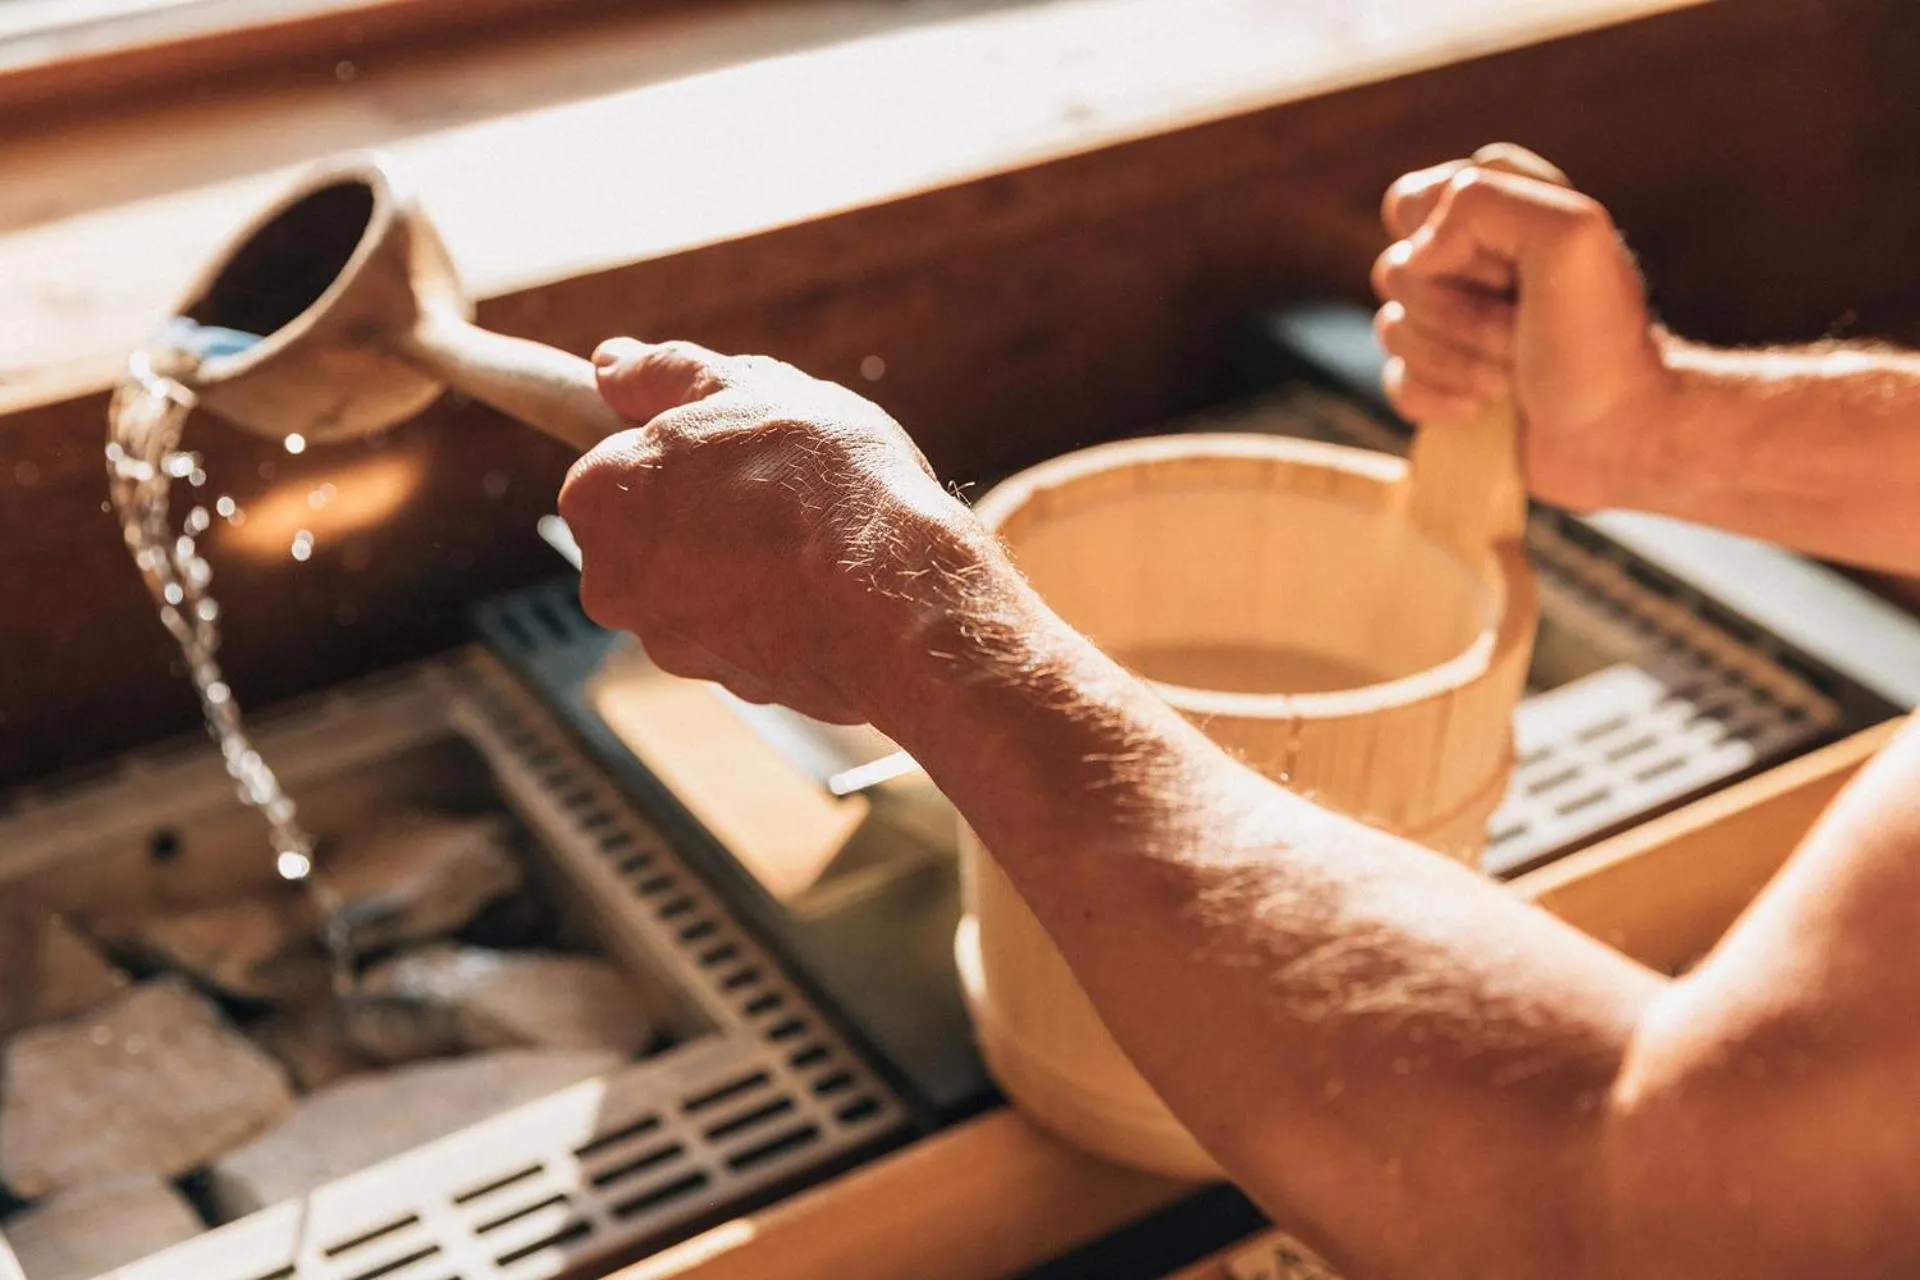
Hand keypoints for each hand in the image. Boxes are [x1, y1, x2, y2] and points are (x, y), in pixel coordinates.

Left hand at [558, 339, 996, 724]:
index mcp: (598, 495)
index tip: (728, 447)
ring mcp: (668, 640)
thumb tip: (608, 363)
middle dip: (705, 509)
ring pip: (700, 584)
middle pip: (653, 530)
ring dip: (744, 562)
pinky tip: (827, 587)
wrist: (894, 596)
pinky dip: (777, 610)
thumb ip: (666, 374)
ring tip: (815, 535)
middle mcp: (612, 579)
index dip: (680, 449)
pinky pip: (745, 631)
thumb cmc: (821, 480)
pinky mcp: (729, 683)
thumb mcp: (749, 388)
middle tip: (780, 483)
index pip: (614, 463)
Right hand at [1371, 145, 1675, 511]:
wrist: (1618, 432)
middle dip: (1459, 312)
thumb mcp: (1569, 234)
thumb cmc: (1602, 336)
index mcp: (1497, 207)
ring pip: (1391, 331)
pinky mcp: (1438, 381)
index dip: (1444, 242)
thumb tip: (1416, 256)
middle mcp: (1467, 260)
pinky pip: (1396, 384)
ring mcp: (1448, 324)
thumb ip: (1481, 203)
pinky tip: (1487, 407)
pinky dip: (1441, 401)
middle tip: (1521, 330)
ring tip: (1515, 372)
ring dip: (1458, 361)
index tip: (1507, 269)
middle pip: (1395, 272)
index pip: (1410, 202)